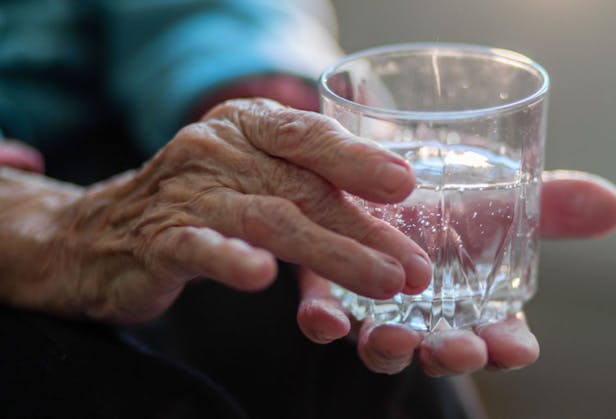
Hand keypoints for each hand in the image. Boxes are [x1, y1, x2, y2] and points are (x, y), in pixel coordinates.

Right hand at [0, 98, 431, 323]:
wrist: (98, 232)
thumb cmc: (198, 201)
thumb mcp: (254, 175)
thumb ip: (310, 180)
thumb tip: (395, 194)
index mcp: (247, 126)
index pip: (309, 135)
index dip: (358, 160)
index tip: (405, 186)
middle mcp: (217, 149)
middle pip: (303, 187)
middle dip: (366, 230)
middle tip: (415, 267)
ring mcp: (186, 192)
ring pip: (268, 218)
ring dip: (331, 253)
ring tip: (382, 282)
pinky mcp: (157, 239)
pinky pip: (198, 246)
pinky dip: (232, 258)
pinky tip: (262, 277)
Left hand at [296, 170, 615, 374]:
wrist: (385, 175)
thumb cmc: (453, 196)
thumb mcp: (503, 196)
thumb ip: (553, 204)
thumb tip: (614, 205)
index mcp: (476, 301)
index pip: (502, 336)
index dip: (511, 347)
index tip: (517, 348)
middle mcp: (429, 315)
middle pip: (443, 348)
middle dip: (452, 354)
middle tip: (457, 348)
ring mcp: (378, 309)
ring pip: (384, 345)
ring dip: (389, 349)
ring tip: (392, 338)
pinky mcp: (333, 289)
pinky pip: (326, 314)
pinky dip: (324, 320)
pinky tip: (324, 317)